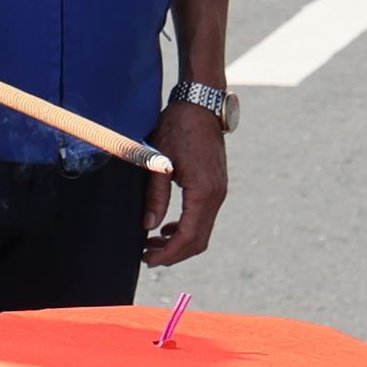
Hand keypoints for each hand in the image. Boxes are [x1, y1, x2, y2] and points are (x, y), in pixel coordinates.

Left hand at [143, 102, 226, 265]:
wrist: (200, 106)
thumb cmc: (178, 128)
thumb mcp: (159, 162)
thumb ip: (155, 196)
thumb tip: (149, 226)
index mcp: (204, 192)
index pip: (189, 237)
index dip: (168, 254)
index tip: (148, 260)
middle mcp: (216, 195)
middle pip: (198, 241)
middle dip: (173, 254)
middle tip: (147, 257)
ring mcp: (219, 191)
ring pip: (202, 232)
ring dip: (179, 243)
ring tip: (152, 245)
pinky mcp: (215, 187)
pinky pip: (203, 218)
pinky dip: (186, 229)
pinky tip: (167, 229)